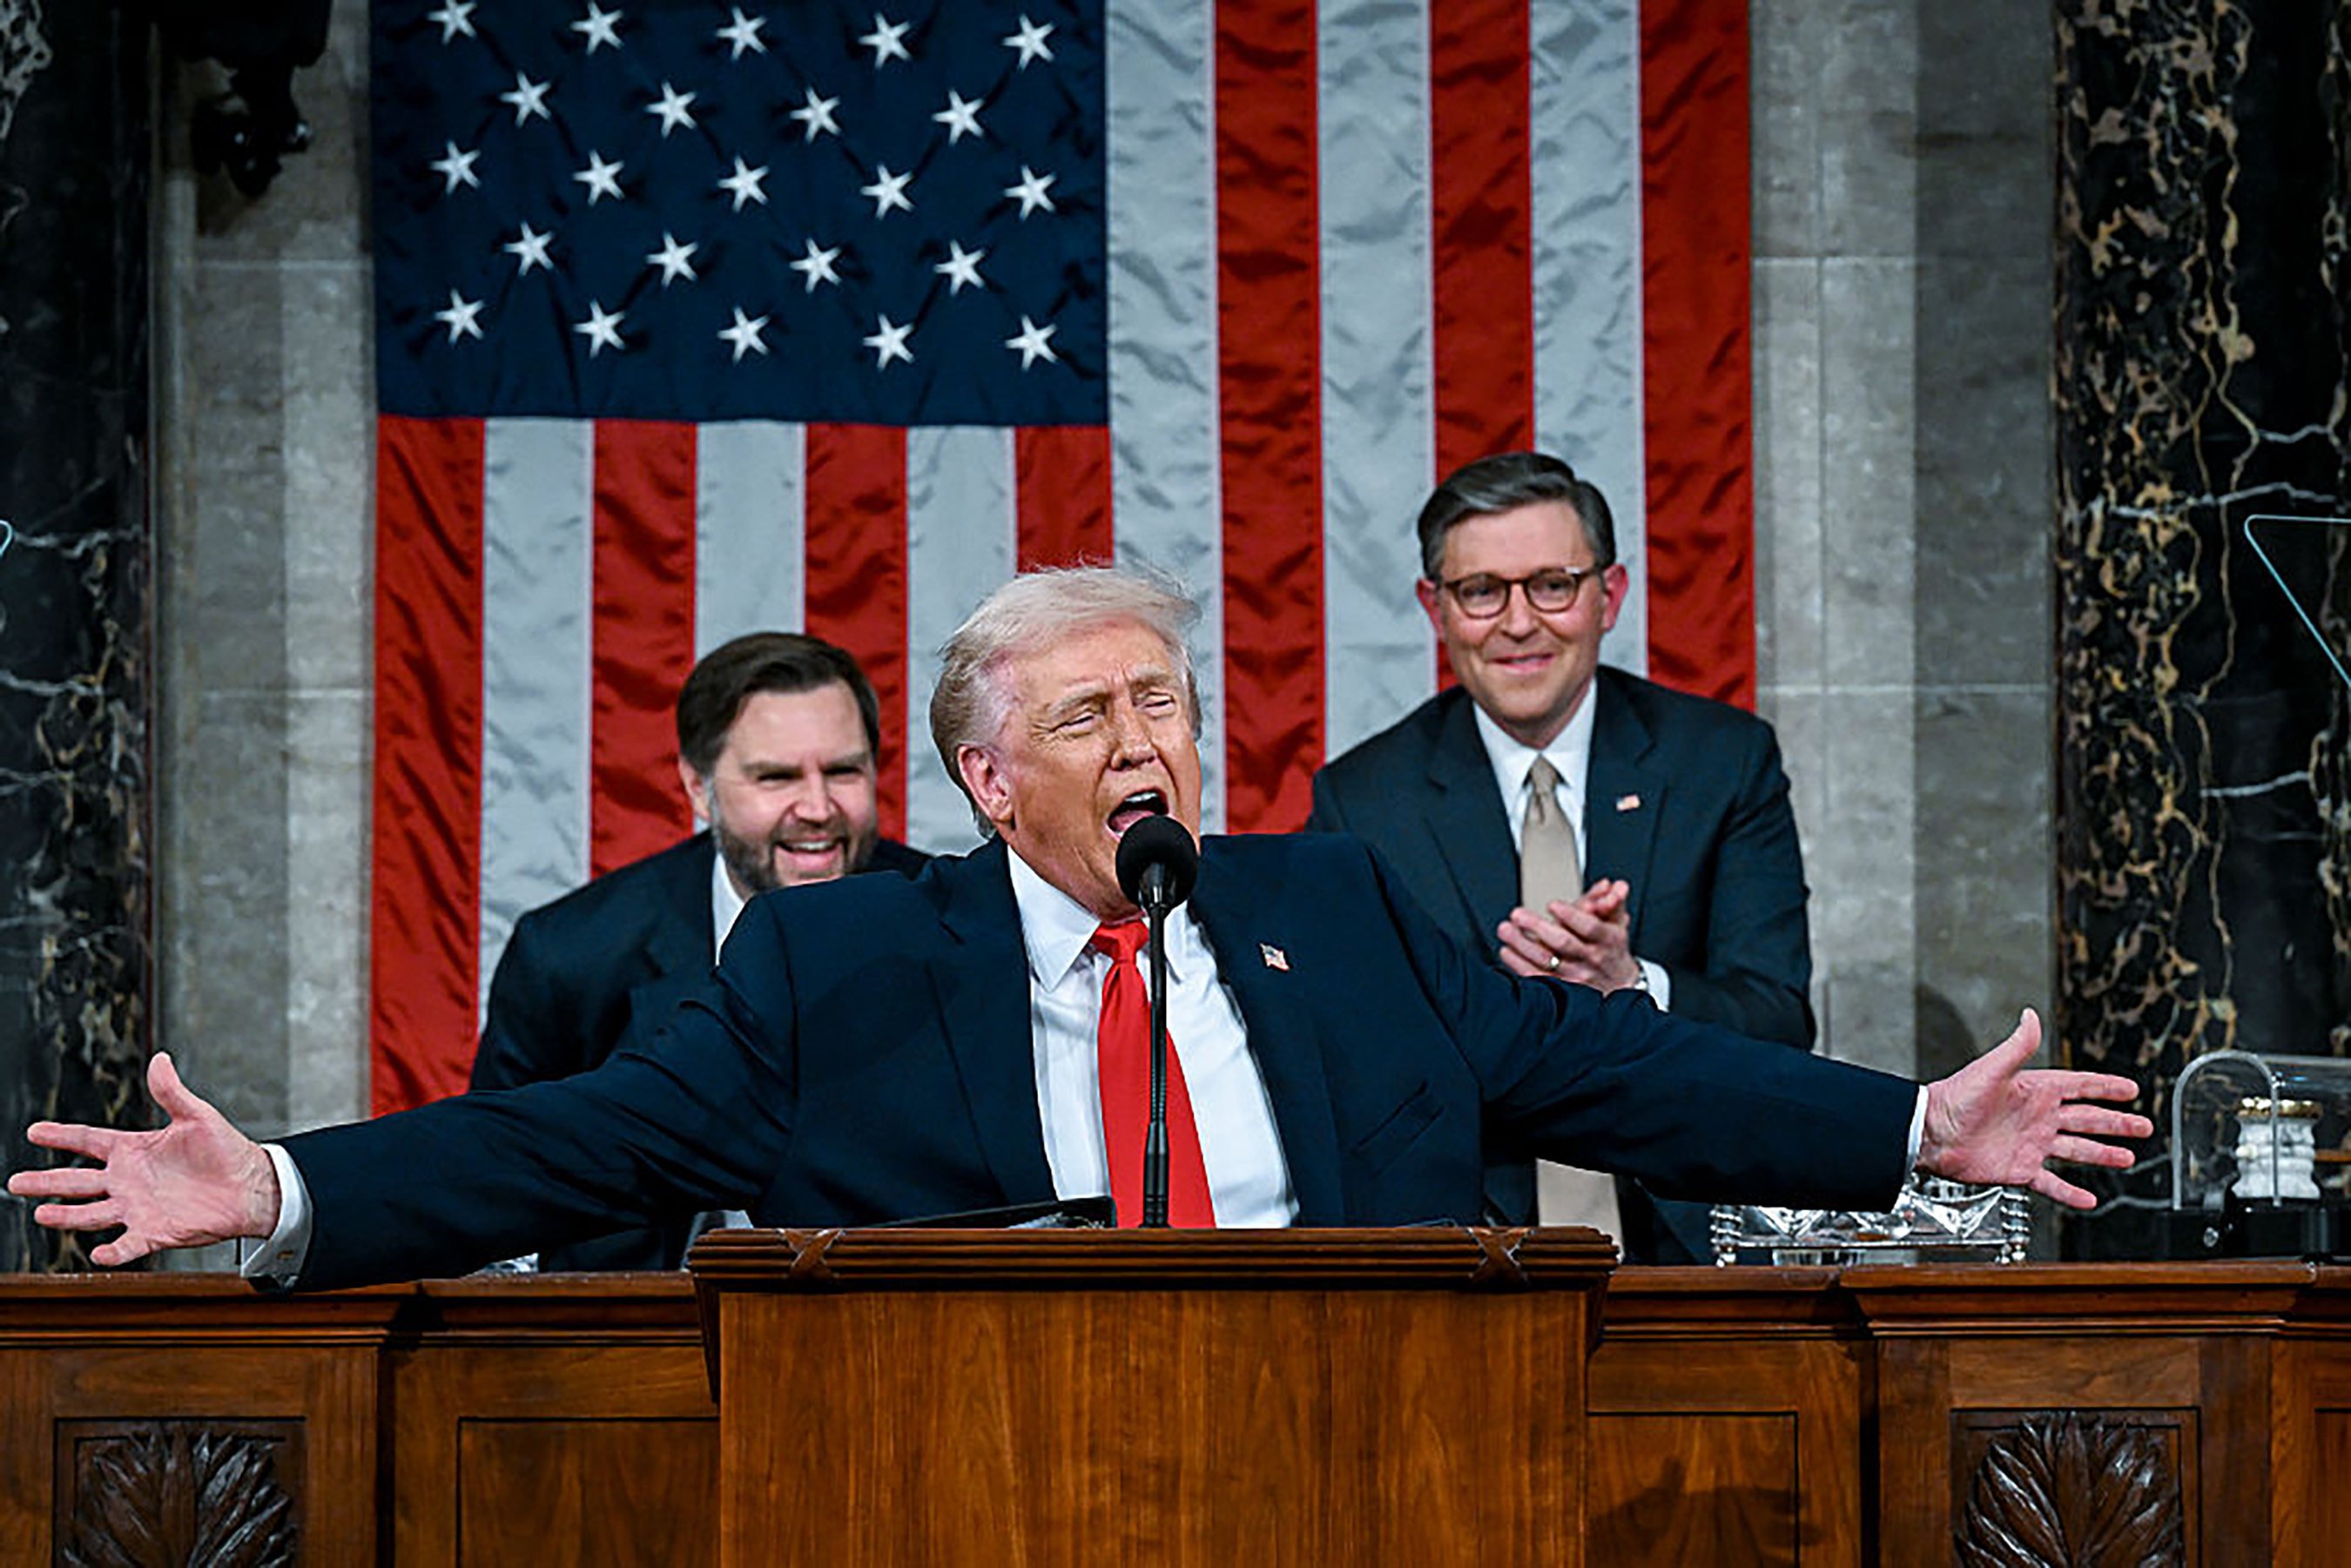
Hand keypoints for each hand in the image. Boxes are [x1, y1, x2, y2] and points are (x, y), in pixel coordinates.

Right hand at [8, 1053, 279, 1265]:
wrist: (250, 1185)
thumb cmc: (224, 1150)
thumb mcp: (197, 1115)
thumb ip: (172, 1092)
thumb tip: (160, 1059)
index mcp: (133, 1150)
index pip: (88, 1141)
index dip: (61, 1136)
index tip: (34, 1131)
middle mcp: (128, 1180)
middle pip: (77, 1181)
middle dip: (45, 1181)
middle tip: (16, 1182)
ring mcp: (138, 1207)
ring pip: (92, 1213)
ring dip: (67, 1215)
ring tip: (42, 1213)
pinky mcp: (156, 1232)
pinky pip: (129, 1244)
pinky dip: (114, 1250)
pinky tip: (97, 1253)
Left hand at [1497, 878, 1642, 990]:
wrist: (1618, 983)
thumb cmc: (1611, 947)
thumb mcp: (1617, 922)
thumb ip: (1611, 900)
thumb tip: (1611, 885)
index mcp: (1607, 939)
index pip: (1590, 927)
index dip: (1571, 916)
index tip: (1552, 904)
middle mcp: (1591, 958)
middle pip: (1563, 943)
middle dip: (1537, 927)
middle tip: (1517, 914)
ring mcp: (1576, 976)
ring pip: (1545, 961)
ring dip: (1521, 944)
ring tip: (1505, 929)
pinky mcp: (1562, 989)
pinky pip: (1537, 978)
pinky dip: (1519, 964)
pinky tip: (1507, 951)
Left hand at [1916, 1010, 2149, 1207]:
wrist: (1930, 1133)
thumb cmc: (1954, 1098)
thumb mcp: (1990, 1069)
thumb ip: (2016, 1045)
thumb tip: (2030, 1015)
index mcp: (2034, 1090)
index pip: (2080, 1086)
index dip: (2106, 1088)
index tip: (2131, 1089)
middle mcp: (2037, 1117)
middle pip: (2087, 1119)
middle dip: (2117, 1123)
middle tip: (2144, 1126)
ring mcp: (2031, 1144)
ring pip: (2077, 1150)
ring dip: (2103, 1155)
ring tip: (2127, 1158)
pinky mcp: (2020, 1169)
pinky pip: (2052, 1183)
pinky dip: (2071, 1192)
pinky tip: (2089, 1199)